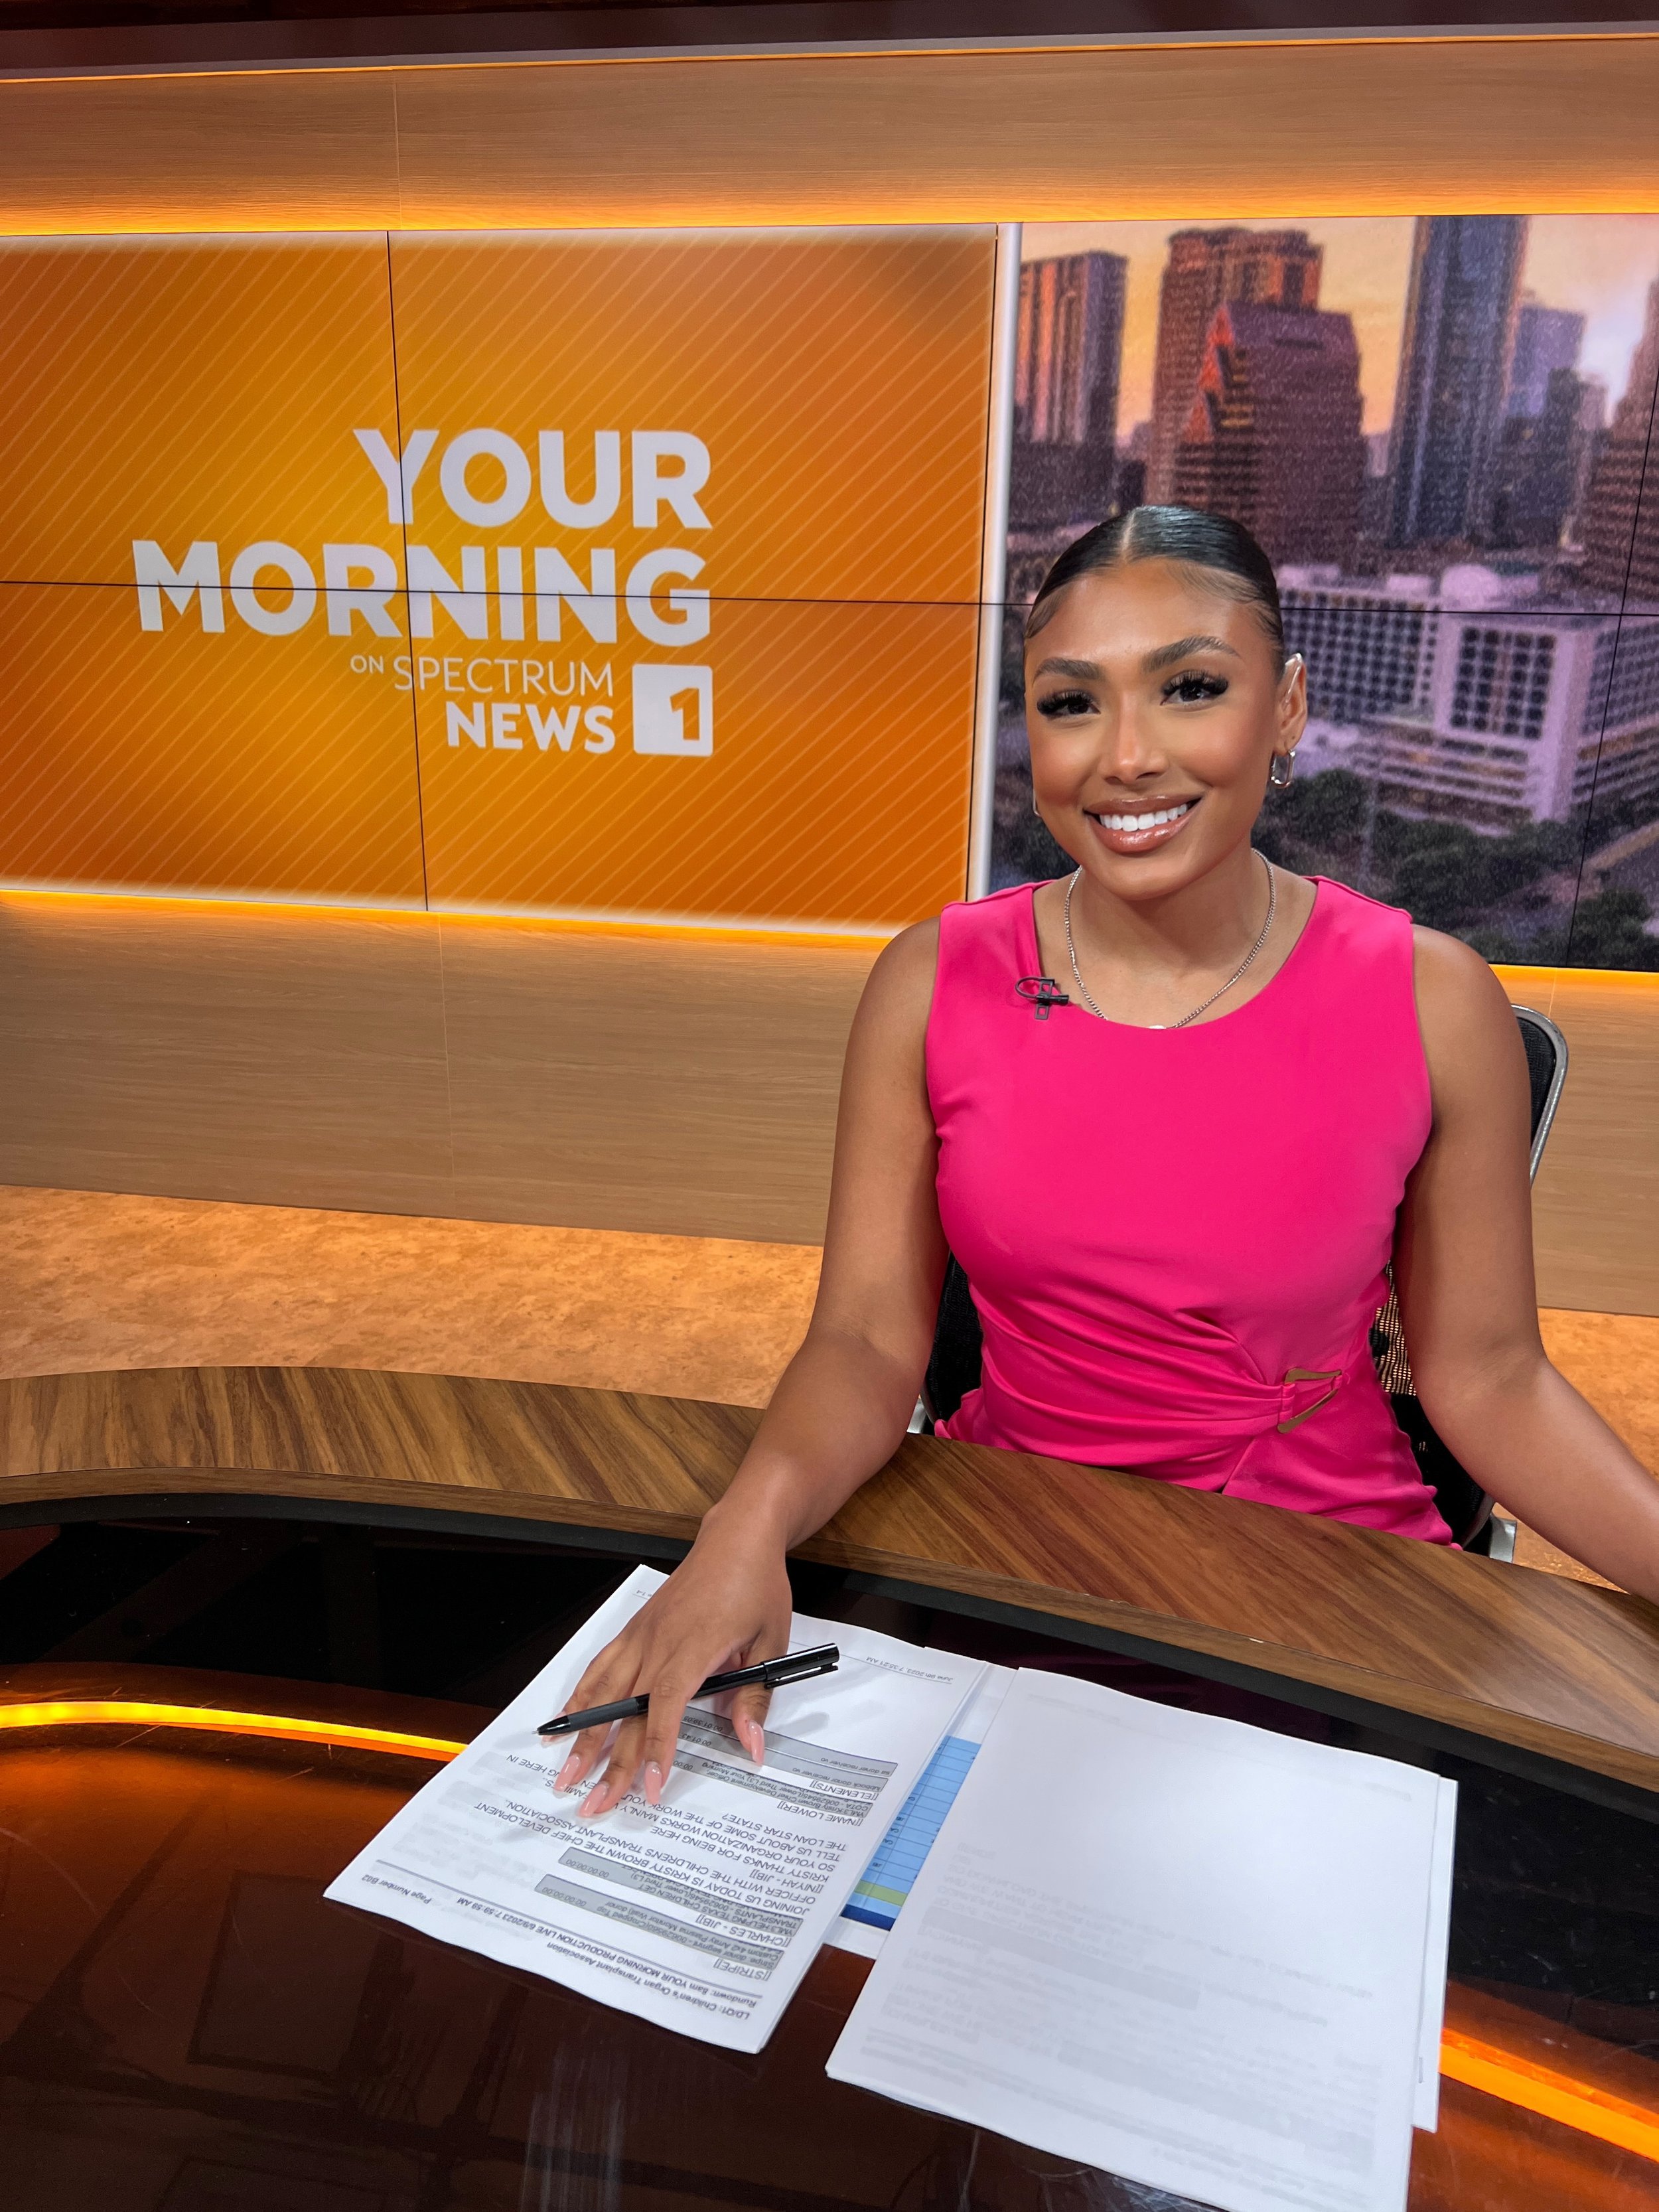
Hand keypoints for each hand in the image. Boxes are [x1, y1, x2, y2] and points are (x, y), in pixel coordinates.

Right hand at [553, 1519, 793, 1817]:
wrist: (736, 1537)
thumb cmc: (756, 1585)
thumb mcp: (772, 1641)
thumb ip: (755, 1697)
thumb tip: (752, 1747)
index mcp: (694, 1645)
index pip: (666, 1705)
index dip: (655, 1748)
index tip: (649, 1787)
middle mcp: (659, 1641)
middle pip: (627, 1710)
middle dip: (608, 1762)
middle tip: (592, 1804)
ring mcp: (641, 1634)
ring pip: (604, 1691)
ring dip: (583, 1734)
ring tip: (564, 1772)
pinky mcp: (635, 1628)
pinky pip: (601, 1665)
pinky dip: (581, 1694)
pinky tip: (567, 1719)